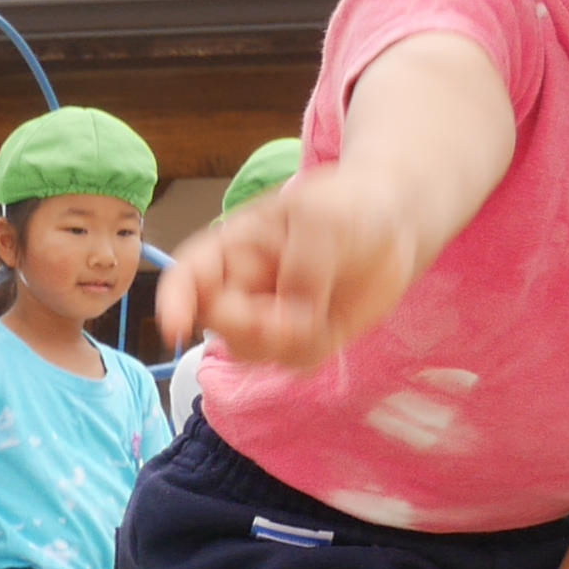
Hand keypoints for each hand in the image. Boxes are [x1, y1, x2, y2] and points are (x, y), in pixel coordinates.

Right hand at [150, 160, 425, 368]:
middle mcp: (242, 286)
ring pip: (250, 351)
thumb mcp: (323, 218)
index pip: (186, 277)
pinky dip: (312, 351)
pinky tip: (333, 323)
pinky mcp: (301, 339)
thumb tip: (292, 318)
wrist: (395, 224)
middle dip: (250, 328)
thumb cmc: (349, 205)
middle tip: (291, 317)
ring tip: (318, 313)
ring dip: (283, 343)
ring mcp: (270, 316)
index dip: (174, 303)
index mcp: (233, 247)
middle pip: (217, 325)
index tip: (175, 328)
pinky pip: (291, 362)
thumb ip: (302, 267)